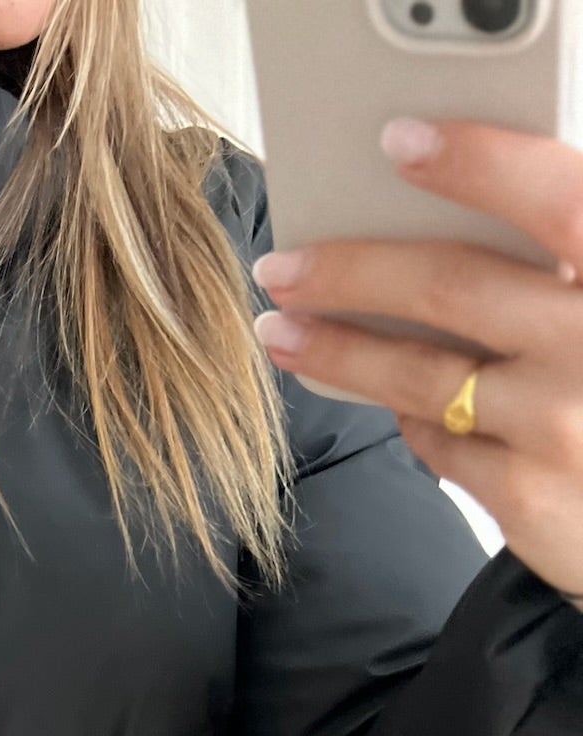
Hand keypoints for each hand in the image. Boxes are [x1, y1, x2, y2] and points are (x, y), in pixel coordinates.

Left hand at [251, 118, 582, 611]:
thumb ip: (551, 255)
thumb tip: (432, 204)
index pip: (557, 197)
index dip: (479, 163)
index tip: (399, 141)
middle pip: (453, 287)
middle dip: (351, 272)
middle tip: (282, 267)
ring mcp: (562, 425)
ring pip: (420, 375)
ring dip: (338, 351)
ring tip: (283, 331)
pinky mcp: (528, 493)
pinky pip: (435, 440)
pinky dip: (408, 415)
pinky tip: (390, 399)